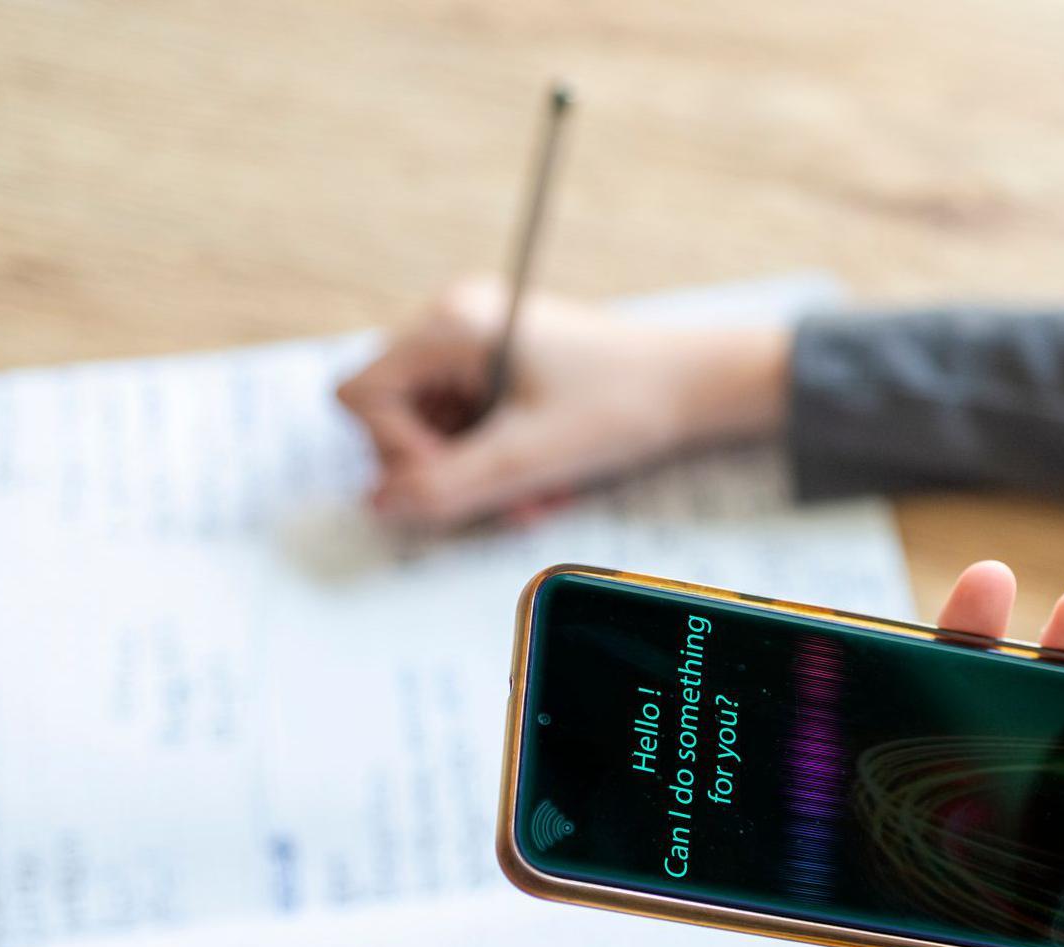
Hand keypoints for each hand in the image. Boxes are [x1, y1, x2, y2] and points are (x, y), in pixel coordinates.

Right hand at [336, 278, 792, 528]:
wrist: (699, 386)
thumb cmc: (625, 404)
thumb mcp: (531, 459)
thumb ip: (447, 487)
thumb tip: (379, 507)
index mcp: (453, 323)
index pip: (365, 396)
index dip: (396, 449)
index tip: (458, 475)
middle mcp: (457, 321)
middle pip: (395, 414)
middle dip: (444, 468)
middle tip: (505, 498)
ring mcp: (480, 341)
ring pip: (435, 427)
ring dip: (476, 472)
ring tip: (535, 492)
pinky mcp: (505, 365)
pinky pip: (471, 422)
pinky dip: (497, 458)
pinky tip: (543, 476)